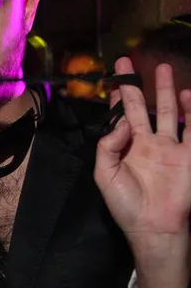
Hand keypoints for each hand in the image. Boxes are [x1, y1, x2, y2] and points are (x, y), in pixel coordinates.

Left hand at [95, 58, 190, 243]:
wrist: (154, 226)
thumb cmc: (126, 204)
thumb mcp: (105, 175)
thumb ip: (108, 147)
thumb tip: (121, 123)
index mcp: (127, 147)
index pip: (122, 116)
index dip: (118, 98)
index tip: (114, 78)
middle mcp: (149, 143)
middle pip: (144, 106)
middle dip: (139, 85)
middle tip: (131, 62)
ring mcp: (171, 147)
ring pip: (169, 112)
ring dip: (167, 90)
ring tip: (164, 68)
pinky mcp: (189, 154)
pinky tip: (188, 94)